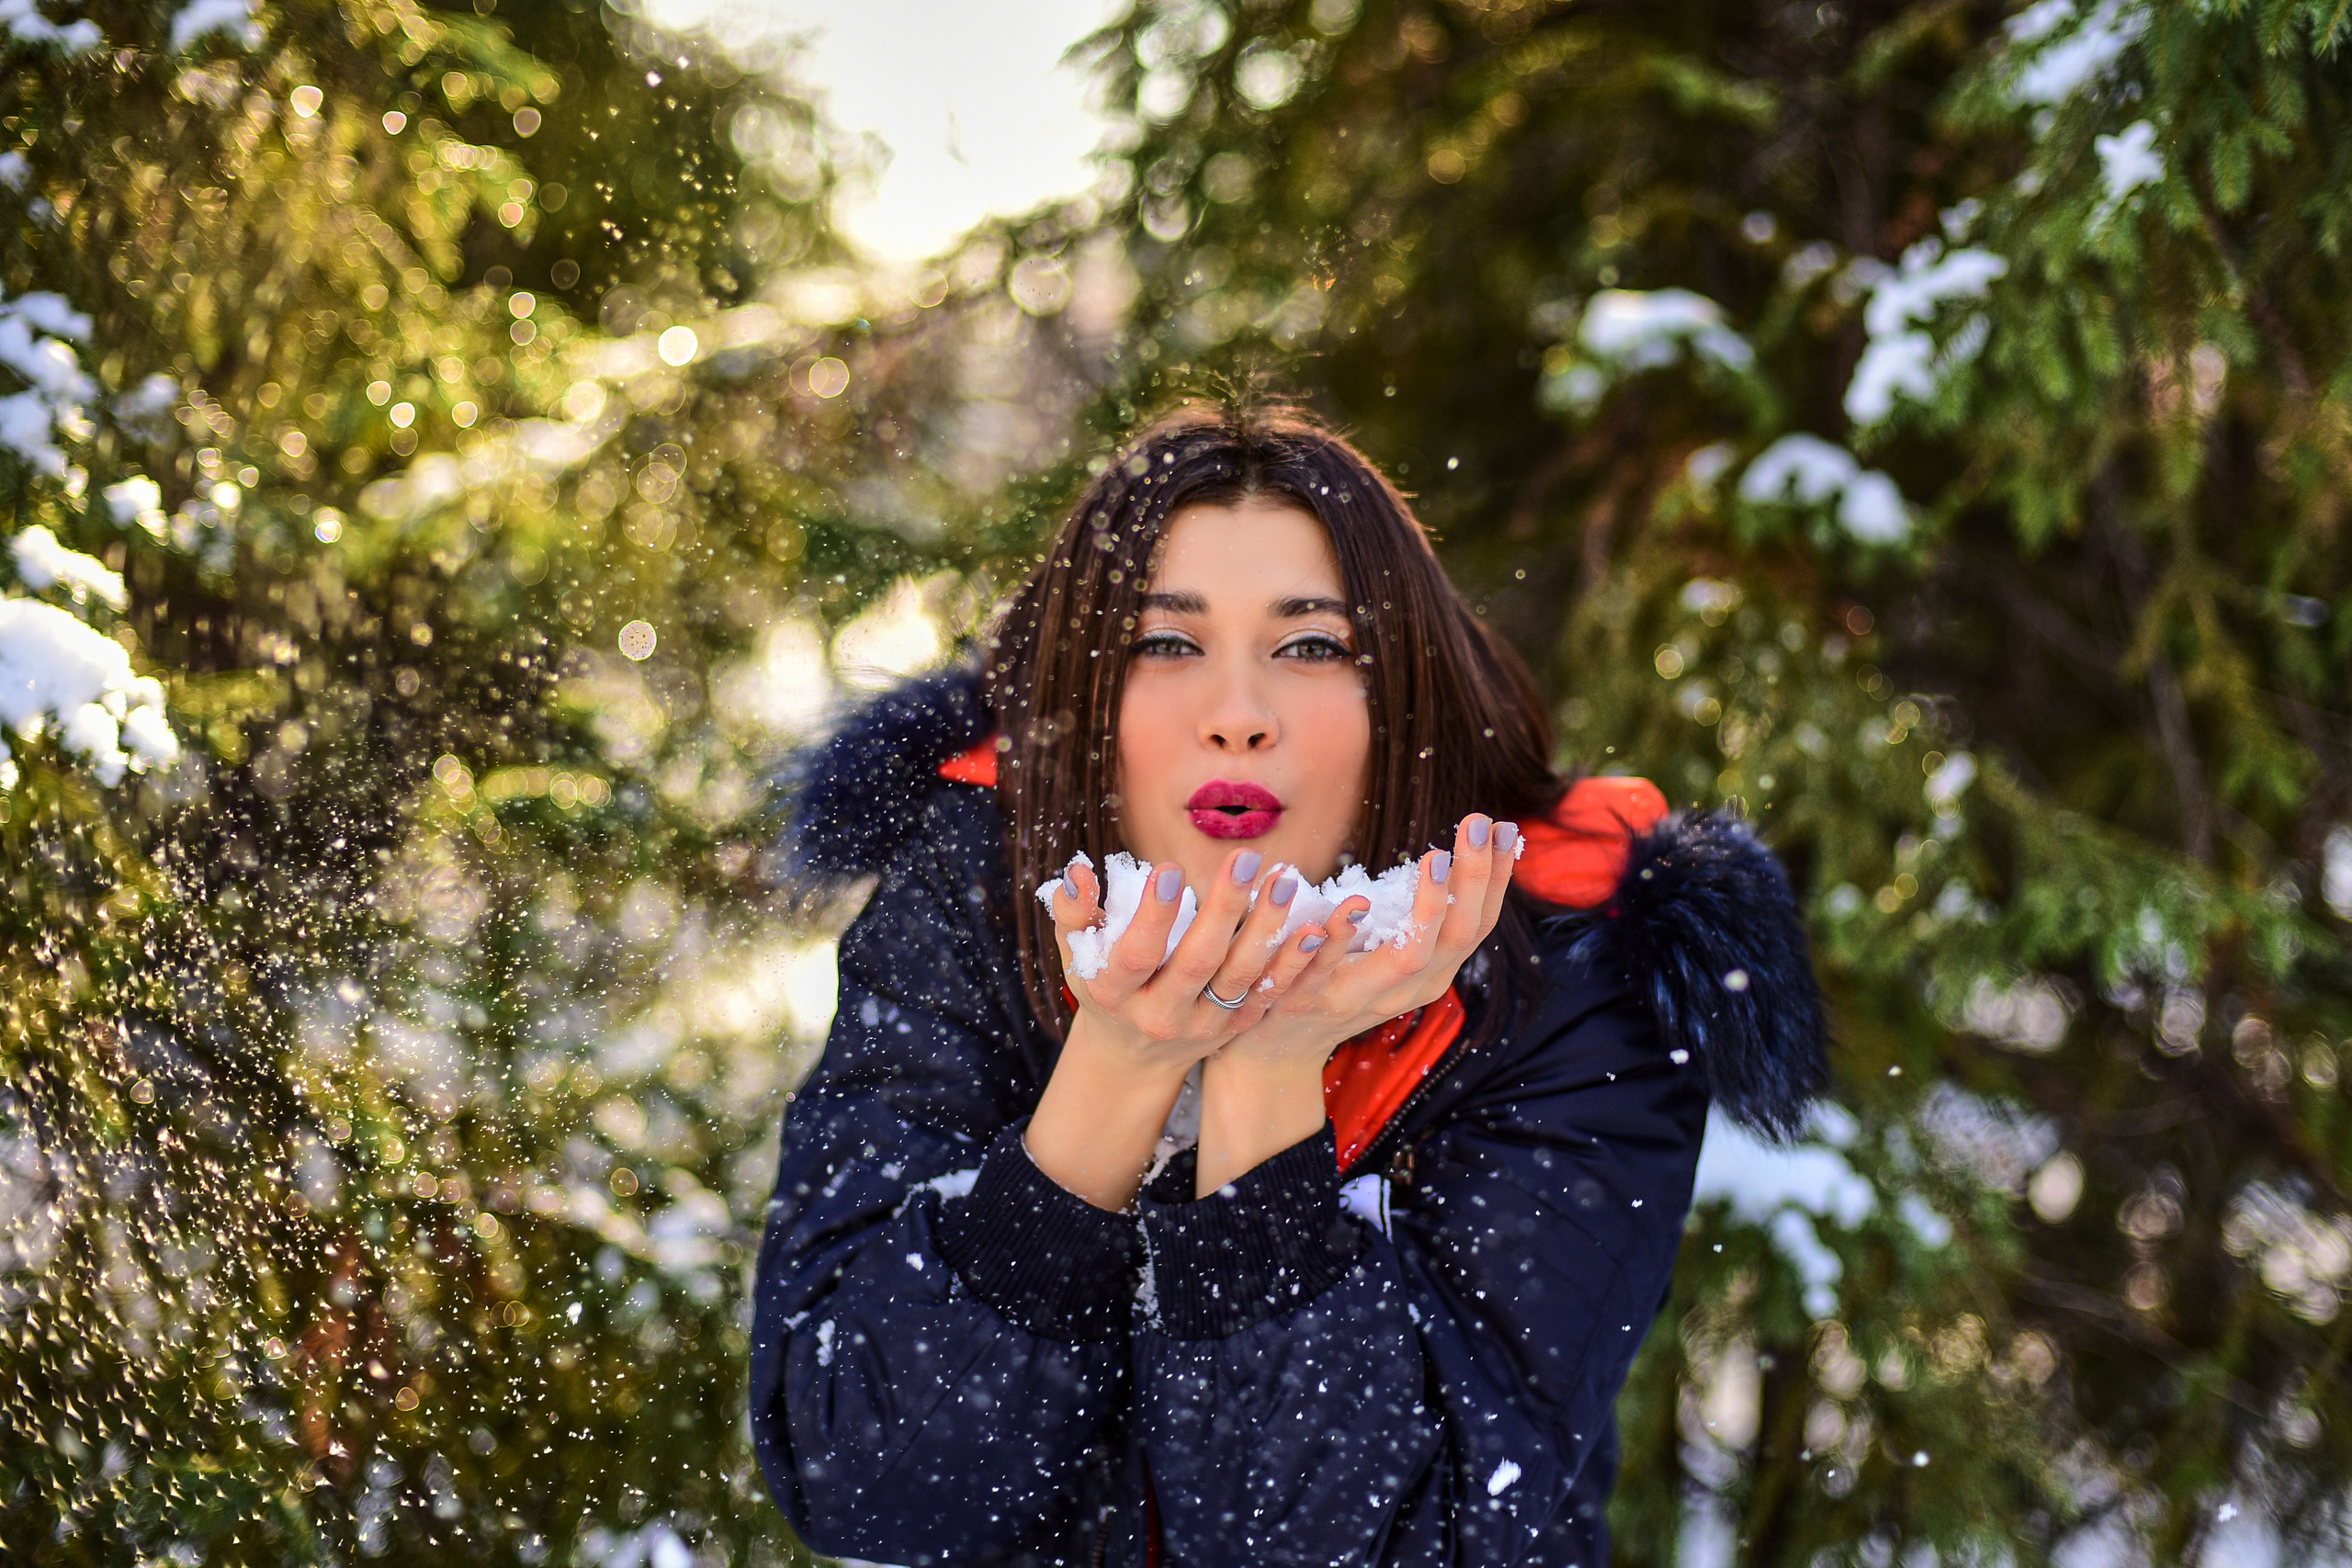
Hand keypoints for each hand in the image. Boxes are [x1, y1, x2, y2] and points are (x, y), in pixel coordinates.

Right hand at [1049, 845, 1322, 1072]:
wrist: (1133, 1055)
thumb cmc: (1103, 987)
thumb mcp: (1078, 956)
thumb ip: (1074, 914)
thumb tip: (1079, 872)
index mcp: (1115, 994)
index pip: (1136, 957)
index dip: (1152, 917)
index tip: (1170, 870)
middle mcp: (1161, 1015)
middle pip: (1197, 964)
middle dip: (1224, 909)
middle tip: (1246, 858)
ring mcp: (1202, 1027)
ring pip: (1240, 979)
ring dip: (1268, 930)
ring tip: (1286, 881)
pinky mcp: (1234, 1029)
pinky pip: (1267, 996)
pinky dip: (1292, 965)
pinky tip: (1315, 930)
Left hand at [1193, 815, 1519, 1195]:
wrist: (1277, 1049)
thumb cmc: (1340, 983)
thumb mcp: (1390, 953)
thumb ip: (1416, 917)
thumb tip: (1450, 856)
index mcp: (1431, 973)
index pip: (1477, 924)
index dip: (1495, 879)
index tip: (1503, 828)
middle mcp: (1408, 989)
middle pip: (1456, 936)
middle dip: (1473, 879)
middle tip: (1476, 824)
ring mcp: (1363, 998)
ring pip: (1410, 957)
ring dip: (1427, 906)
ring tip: (1435, 858)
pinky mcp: (1314, 999)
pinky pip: (1333, 967)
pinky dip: (1345, 934)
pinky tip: (1355, 903)